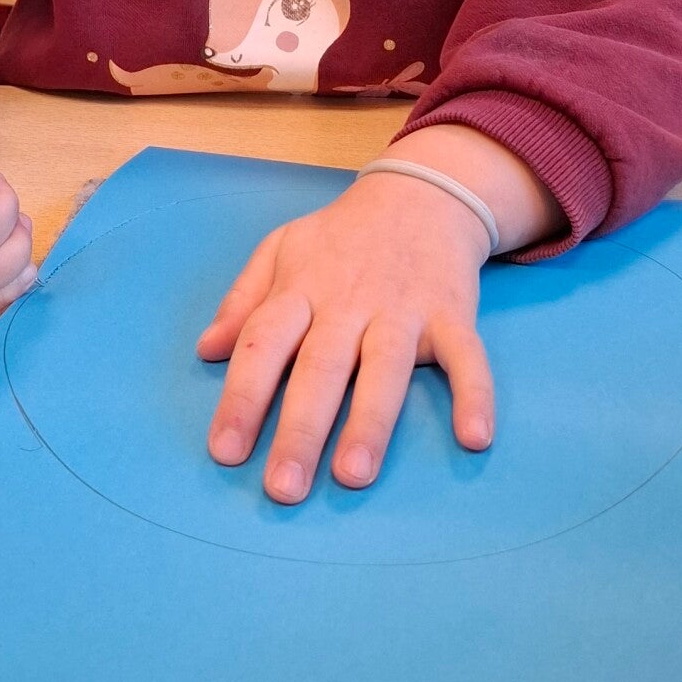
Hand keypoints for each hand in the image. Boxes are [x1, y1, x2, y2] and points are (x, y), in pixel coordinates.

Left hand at [197, 171, 494, 502]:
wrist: (421, 194)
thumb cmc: (340, 237)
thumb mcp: (281, 250)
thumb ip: (242, 300)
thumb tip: (207, 349)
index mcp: (300, 289)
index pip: (262, 346)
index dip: (241, 399)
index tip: (225, 453)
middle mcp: (348, 302)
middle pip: (320, 369)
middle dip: (300, 430)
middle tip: (284, 488)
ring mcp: (403, 308)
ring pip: (385, 369)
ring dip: (371, 422)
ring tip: (353, 475)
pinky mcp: (452, 312)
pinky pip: (467, 355)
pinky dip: (474, 392)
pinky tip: (474, 435)